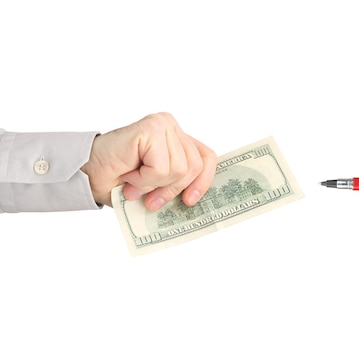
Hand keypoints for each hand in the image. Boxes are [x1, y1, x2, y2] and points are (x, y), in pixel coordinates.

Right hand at [81, 112, 217, 210]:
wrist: (86, 173)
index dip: (203, 181)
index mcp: (177, 139)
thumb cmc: (118, 178)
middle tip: (149, 199)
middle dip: (171, 189)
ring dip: (153, 184)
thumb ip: (178, 183)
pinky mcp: (151, 128)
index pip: (207, 158)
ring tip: (134, 181)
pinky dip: (144, 179)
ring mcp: (163, 125)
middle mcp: (172, 127)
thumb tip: (196, 198)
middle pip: (194, 167)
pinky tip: (129, 172)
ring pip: (178, 169)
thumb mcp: (158, 186)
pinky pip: (161, 167)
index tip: (190, 201)